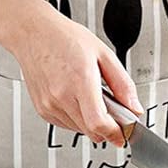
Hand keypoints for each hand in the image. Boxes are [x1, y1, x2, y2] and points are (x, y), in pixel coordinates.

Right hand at [0, 0, 142, 144]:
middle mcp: (61, 96)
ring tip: (91, 98)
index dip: (114, 134)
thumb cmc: (64, 38)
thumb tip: (135, 107)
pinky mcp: (42, 110)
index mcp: (80, 80)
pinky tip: (77, 100)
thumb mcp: (104, 55)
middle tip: (112, 114)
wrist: (32, 33)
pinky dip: (77, 120)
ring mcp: (49, 105)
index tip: (122, 135)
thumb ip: (123, 85)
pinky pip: (66, 125)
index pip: (98, 123)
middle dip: (106, 128)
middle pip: (91, 131)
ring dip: (91, 124)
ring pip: (80, 130)